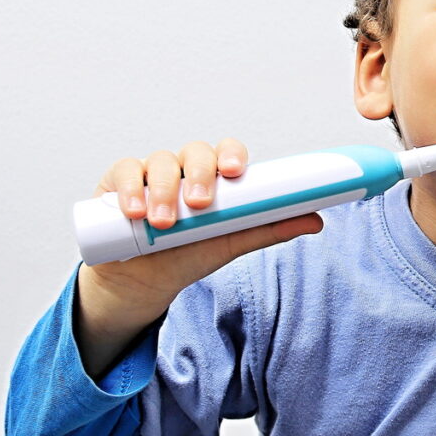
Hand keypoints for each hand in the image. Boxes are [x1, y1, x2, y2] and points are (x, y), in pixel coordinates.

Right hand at [74, 138, 322, 378]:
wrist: (141, 282)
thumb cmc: (188, 254)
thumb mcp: (229, 243)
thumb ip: (268, 228)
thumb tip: (317, 220)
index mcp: (214, 176)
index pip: (226, 153)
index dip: (231, 156)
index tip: (234, 172)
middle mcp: (183, 168)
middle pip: (194, 153)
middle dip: (198, 175)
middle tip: (200, 205)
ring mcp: (150, 173)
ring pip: (160, 161)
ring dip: (163, 189)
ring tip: (164, 221)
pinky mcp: (117, 183)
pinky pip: (124, 171)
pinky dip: (129, 188)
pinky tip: (133, 211)